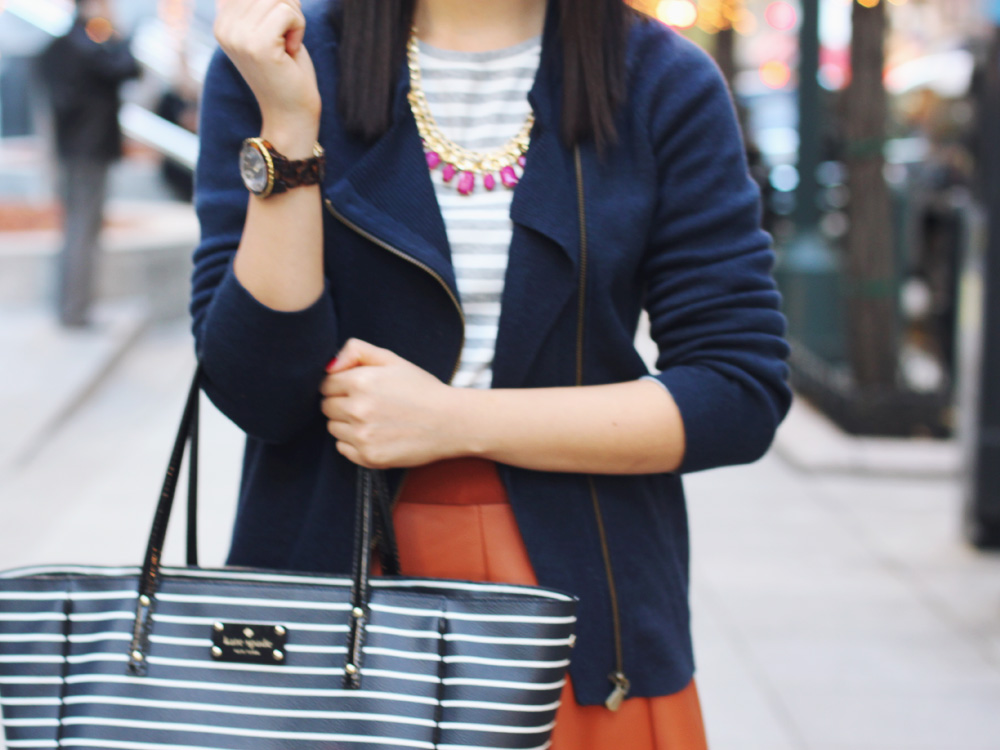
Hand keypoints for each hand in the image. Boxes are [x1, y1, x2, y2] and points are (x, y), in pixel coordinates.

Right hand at [214, 0, 319, 152]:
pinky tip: (290, 51)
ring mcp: (238, 36)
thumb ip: (264, 3)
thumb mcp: (270, 28)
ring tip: (287, 47)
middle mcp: (224, 27)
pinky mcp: (258, 45)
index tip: (277, 34)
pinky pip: (288, 12)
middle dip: (288, 10)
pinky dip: (299, 28)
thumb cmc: (287, 71)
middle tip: (286, 41)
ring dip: (295, 20)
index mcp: (222, 22)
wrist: (290, 113)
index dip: (277, 4)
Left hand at [320, 340, 462, 468]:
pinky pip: (342, 448)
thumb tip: (328, 366)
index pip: (326, 385)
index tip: (360, 388)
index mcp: (361, 381)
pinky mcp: (369, 457)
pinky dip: (354, 443)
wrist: (452, 422)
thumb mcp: (392, 360)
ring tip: (375, 419)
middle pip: (326, 407)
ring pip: (333, 428)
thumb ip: (356, 351)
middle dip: (342, 403)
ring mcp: (362, 436)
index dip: (341, 385)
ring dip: (347, 424)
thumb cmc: (422, 389)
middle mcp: (357, 409)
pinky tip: (377, 435)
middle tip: (369, 404)